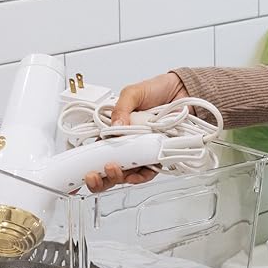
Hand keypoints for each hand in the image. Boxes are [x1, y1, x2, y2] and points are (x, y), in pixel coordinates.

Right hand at [82, 72, 188, 191]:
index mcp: (114, 130)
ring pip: (126, 174)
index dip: (88, 164)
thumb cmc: (156, 90)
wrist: (183, 91)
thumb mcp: (132, 93)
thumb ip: (121, 108)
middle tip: (101, 171)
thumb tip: (115, 125)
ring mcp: (141, 152)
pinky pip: (147, 173)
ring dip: (119, 176)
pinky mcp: (156, 157)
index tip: (85, 169)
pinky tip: (136, 174)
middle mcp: (126, 144)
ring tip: (117, 168)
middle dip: (101, 177)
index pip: (97, 151)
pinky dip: (141, 176)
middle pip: (108, 169)